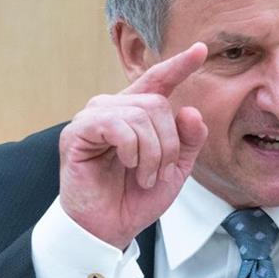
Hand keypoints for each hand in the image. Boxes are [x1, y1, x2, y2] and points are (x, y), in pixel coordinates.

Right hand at [58, 42, 208, 248]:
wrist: (108, 228)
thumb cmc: (136, 198)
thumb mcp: (175, 170)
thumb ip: (188, 141)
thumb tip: (191, 111)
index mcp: (136, 114)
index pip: (159, 80)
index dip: (179, 64)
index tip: (201, 49)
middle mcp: (114, 108)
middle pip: (157, 103)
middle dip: (168, 142)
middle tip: (160, 172)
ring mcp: (93, 118)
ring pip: (140, 113)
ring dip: (152, 151)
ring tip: (145, 176)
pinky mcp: (77, 132)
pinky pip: (117, 125)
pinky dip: (132, 148)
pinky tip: (128, 165)